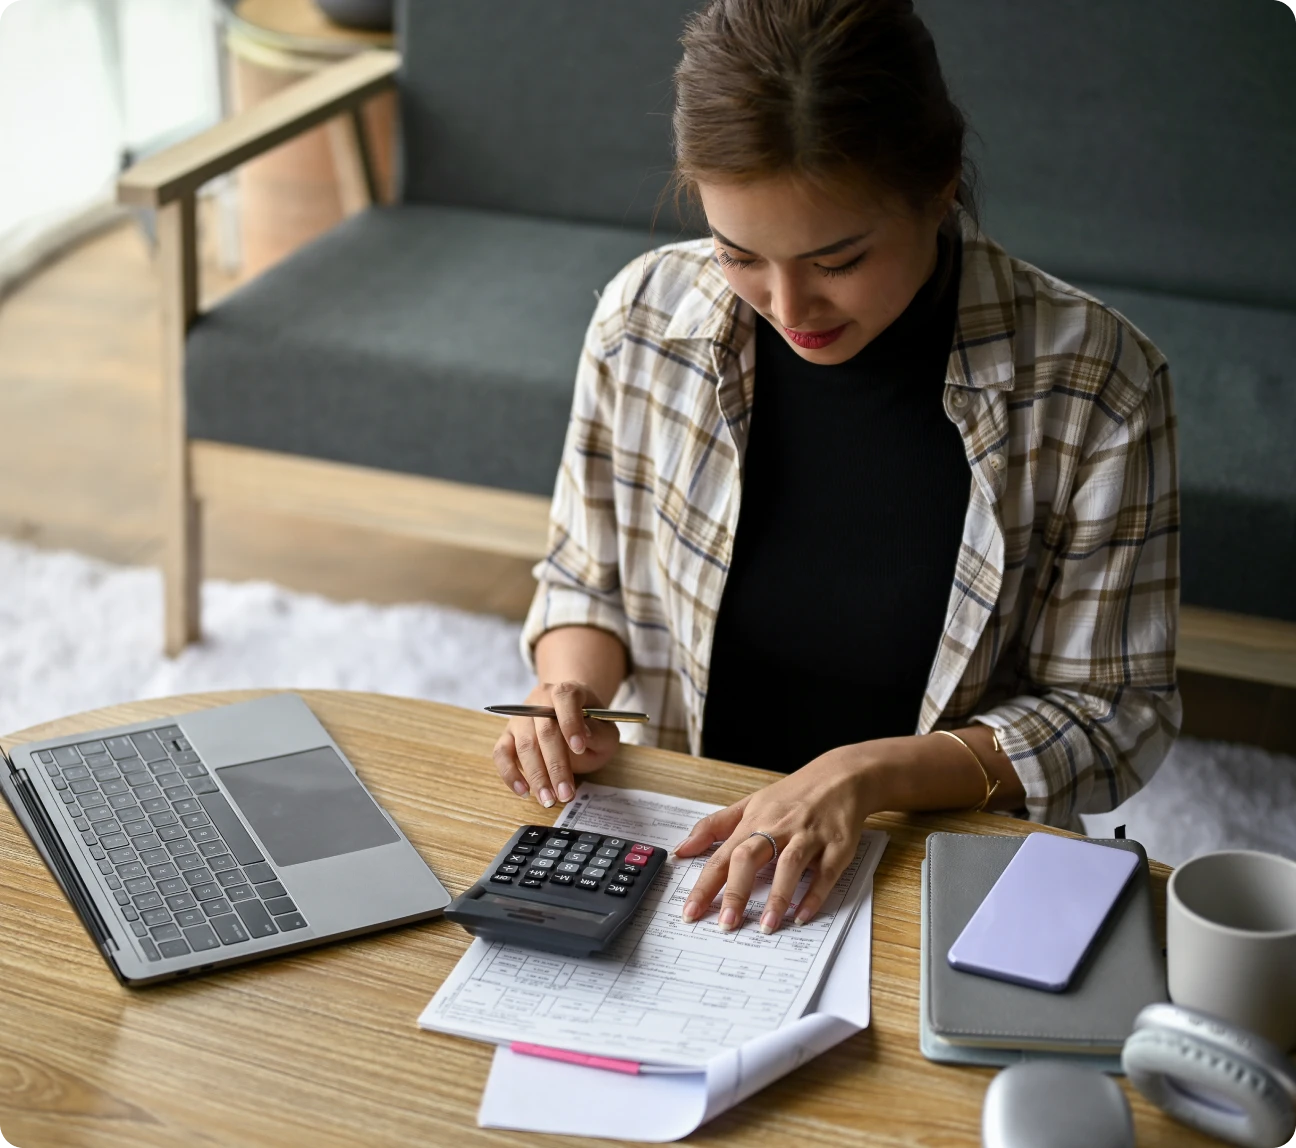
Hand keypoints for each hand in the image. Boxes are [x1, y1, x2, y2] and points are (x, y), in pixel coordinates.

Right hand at [492, 680, 619, 807]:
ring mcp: (520, 718)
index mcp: (567, 692)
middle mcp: (539, 701)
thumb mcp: (606, 730)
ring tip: (549, 799)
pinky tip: (524, 792)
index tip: (579, 747)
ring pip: (524, 745)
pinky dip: (510, 774)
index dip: (571, 723)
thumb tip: (583, 737)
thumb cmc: (590, 728)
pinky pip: (501, 754)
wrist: (571, 720)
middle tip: (566, 794)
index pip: (565, 698)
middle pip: (544, 730)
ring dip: (536, 776)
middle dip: (556, 765)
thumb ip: (599, 733)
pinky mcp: (507, 736)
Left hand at [673, 745, 876, 933]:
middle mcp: (778, 828)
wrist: (841, 776)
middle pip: (750, 857)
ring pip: (789, 865)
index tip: (691, 912)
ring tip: (765, 927)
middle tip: (726, 925)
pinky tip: (802, 916)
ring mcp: (808, 836)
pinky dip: (814, 895)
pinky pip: (824, 873)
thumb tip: (682, 849)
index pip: (722, 855)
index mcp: (754, 820)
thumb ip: (714, 826)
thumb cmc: (792, 795)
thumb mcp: (750, 803)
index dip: (705, 885)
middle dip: (736, 892)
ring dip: (777, 897)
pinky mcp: (836, 846)